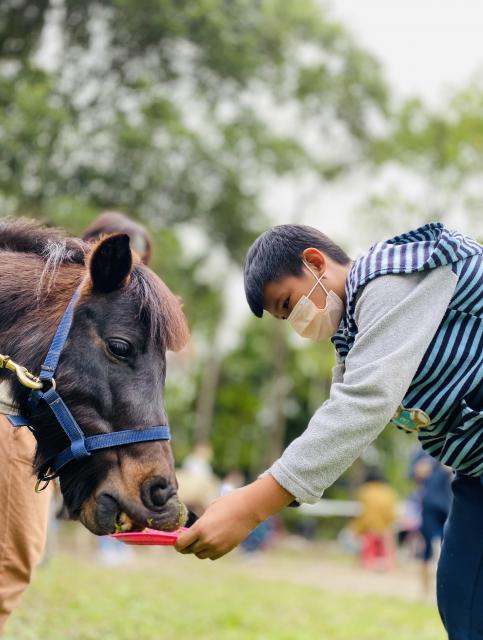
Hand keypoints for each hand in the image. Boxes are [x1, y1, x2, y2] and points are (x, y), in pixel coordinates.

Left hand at [175, 475, 293, 559]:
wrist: (249, 508)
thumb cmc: (228, 503)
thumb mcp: (209, 510)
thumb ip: (199, 524)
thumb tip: (190, 532)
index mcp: (200, 528)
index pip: (181, 543)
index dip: (177, 542)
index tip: (177, 538)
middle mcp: (207, 540)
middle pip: (189, 550)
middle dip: (187, 545)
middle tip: (187, 538)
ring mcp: (217, 547)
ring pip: (200, 554)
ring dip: (198, 548)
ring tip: (203, 537)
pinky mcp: (226, 550)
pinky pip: (212, 555)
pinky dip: (210, 550)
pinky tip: (214, 540)